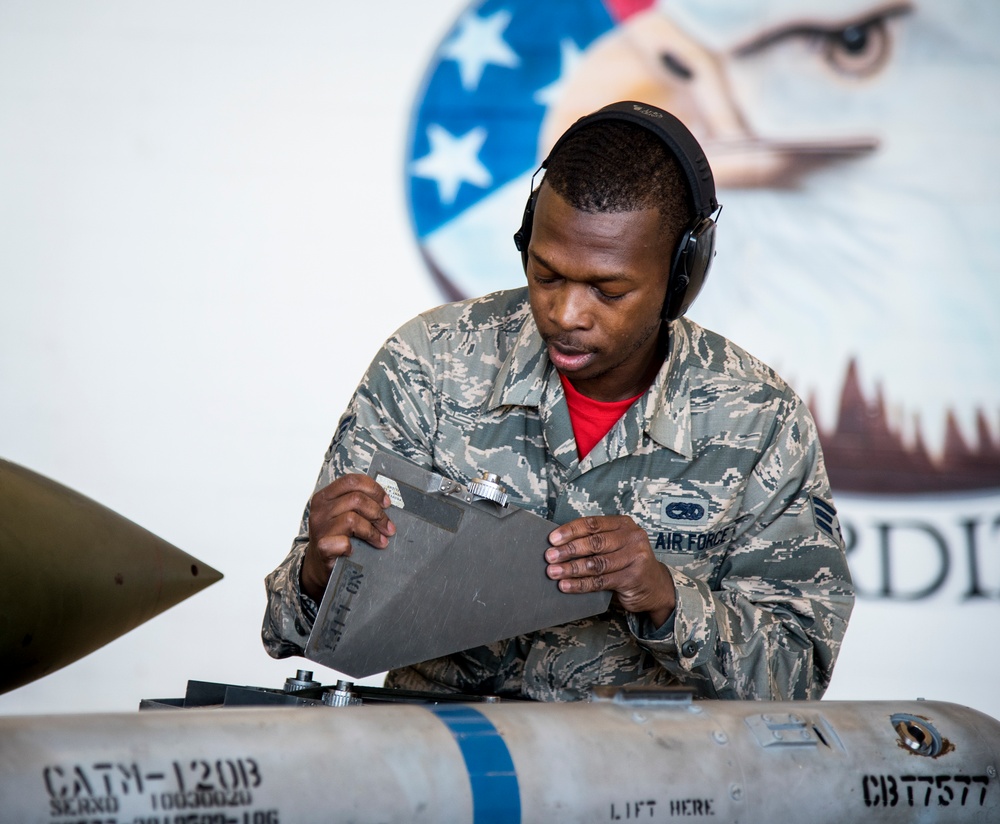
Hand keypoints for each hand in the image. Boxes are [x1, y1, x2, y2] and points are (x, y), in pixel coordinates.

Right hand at [300, 474, 395, 601]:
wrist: (319, 564)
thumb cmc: (336, 537)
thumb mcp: (343, 514)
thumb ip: (358, 504)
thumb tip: (387, 503)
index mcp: (325, 496)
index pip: (352, 481)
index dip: (374, 489)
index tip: (387, 503)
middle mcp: (320, 510)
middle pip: (356, 499)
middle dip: (378, 514)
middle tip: (388, 528)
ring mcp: (319, 528)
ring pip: (352, 519)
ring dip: (372, 532)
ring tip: (381, 541)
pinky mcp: (322, 547)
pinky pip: (344, 542)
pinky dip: (354, 547)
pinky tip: (355, 551)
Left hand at [545, 515, 675, 628]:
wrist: (655, 587)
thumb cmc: (627, 563)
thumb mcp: (616, 545)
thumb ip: (595, 541)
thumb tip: (559, 544)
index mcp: (624, 524)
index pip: (593, 524)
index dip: (570, 530)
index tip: (552, 539)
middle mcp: (632, 537)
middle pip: (594, 543)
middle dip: (568, 550)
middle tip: (549, 557)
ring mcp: (635, 558)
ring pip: (596, 563)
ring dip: (571, 568)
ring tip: (553, 572)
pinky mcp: (633, 578)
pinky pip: (600, 581)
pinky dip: (580, 584)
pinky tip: (565, 586)